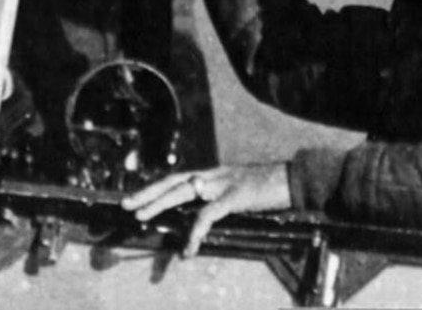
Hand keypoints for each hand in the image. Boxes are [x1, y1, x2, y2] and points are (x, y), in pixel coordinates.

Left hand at [121, 162, 292, 255]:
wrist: (295, 179)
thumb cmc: (270, 189)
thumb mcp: (241, 192)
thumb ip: (222, 201)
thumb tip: (206, 217)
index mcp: (215, 175)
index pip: (178, 178)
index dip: (156, 187)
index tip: (137, 197)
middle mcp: (215, 175)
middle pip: (174, 180)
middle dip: (148, 192)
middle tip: (126, 204)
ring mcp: (224, 183)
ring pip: (183, 191)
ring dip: (159, 204)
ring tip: (141, 217)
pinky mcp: (235, 196)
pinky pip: (208, 214)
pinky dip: (195, 231)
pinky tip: (188, 247)